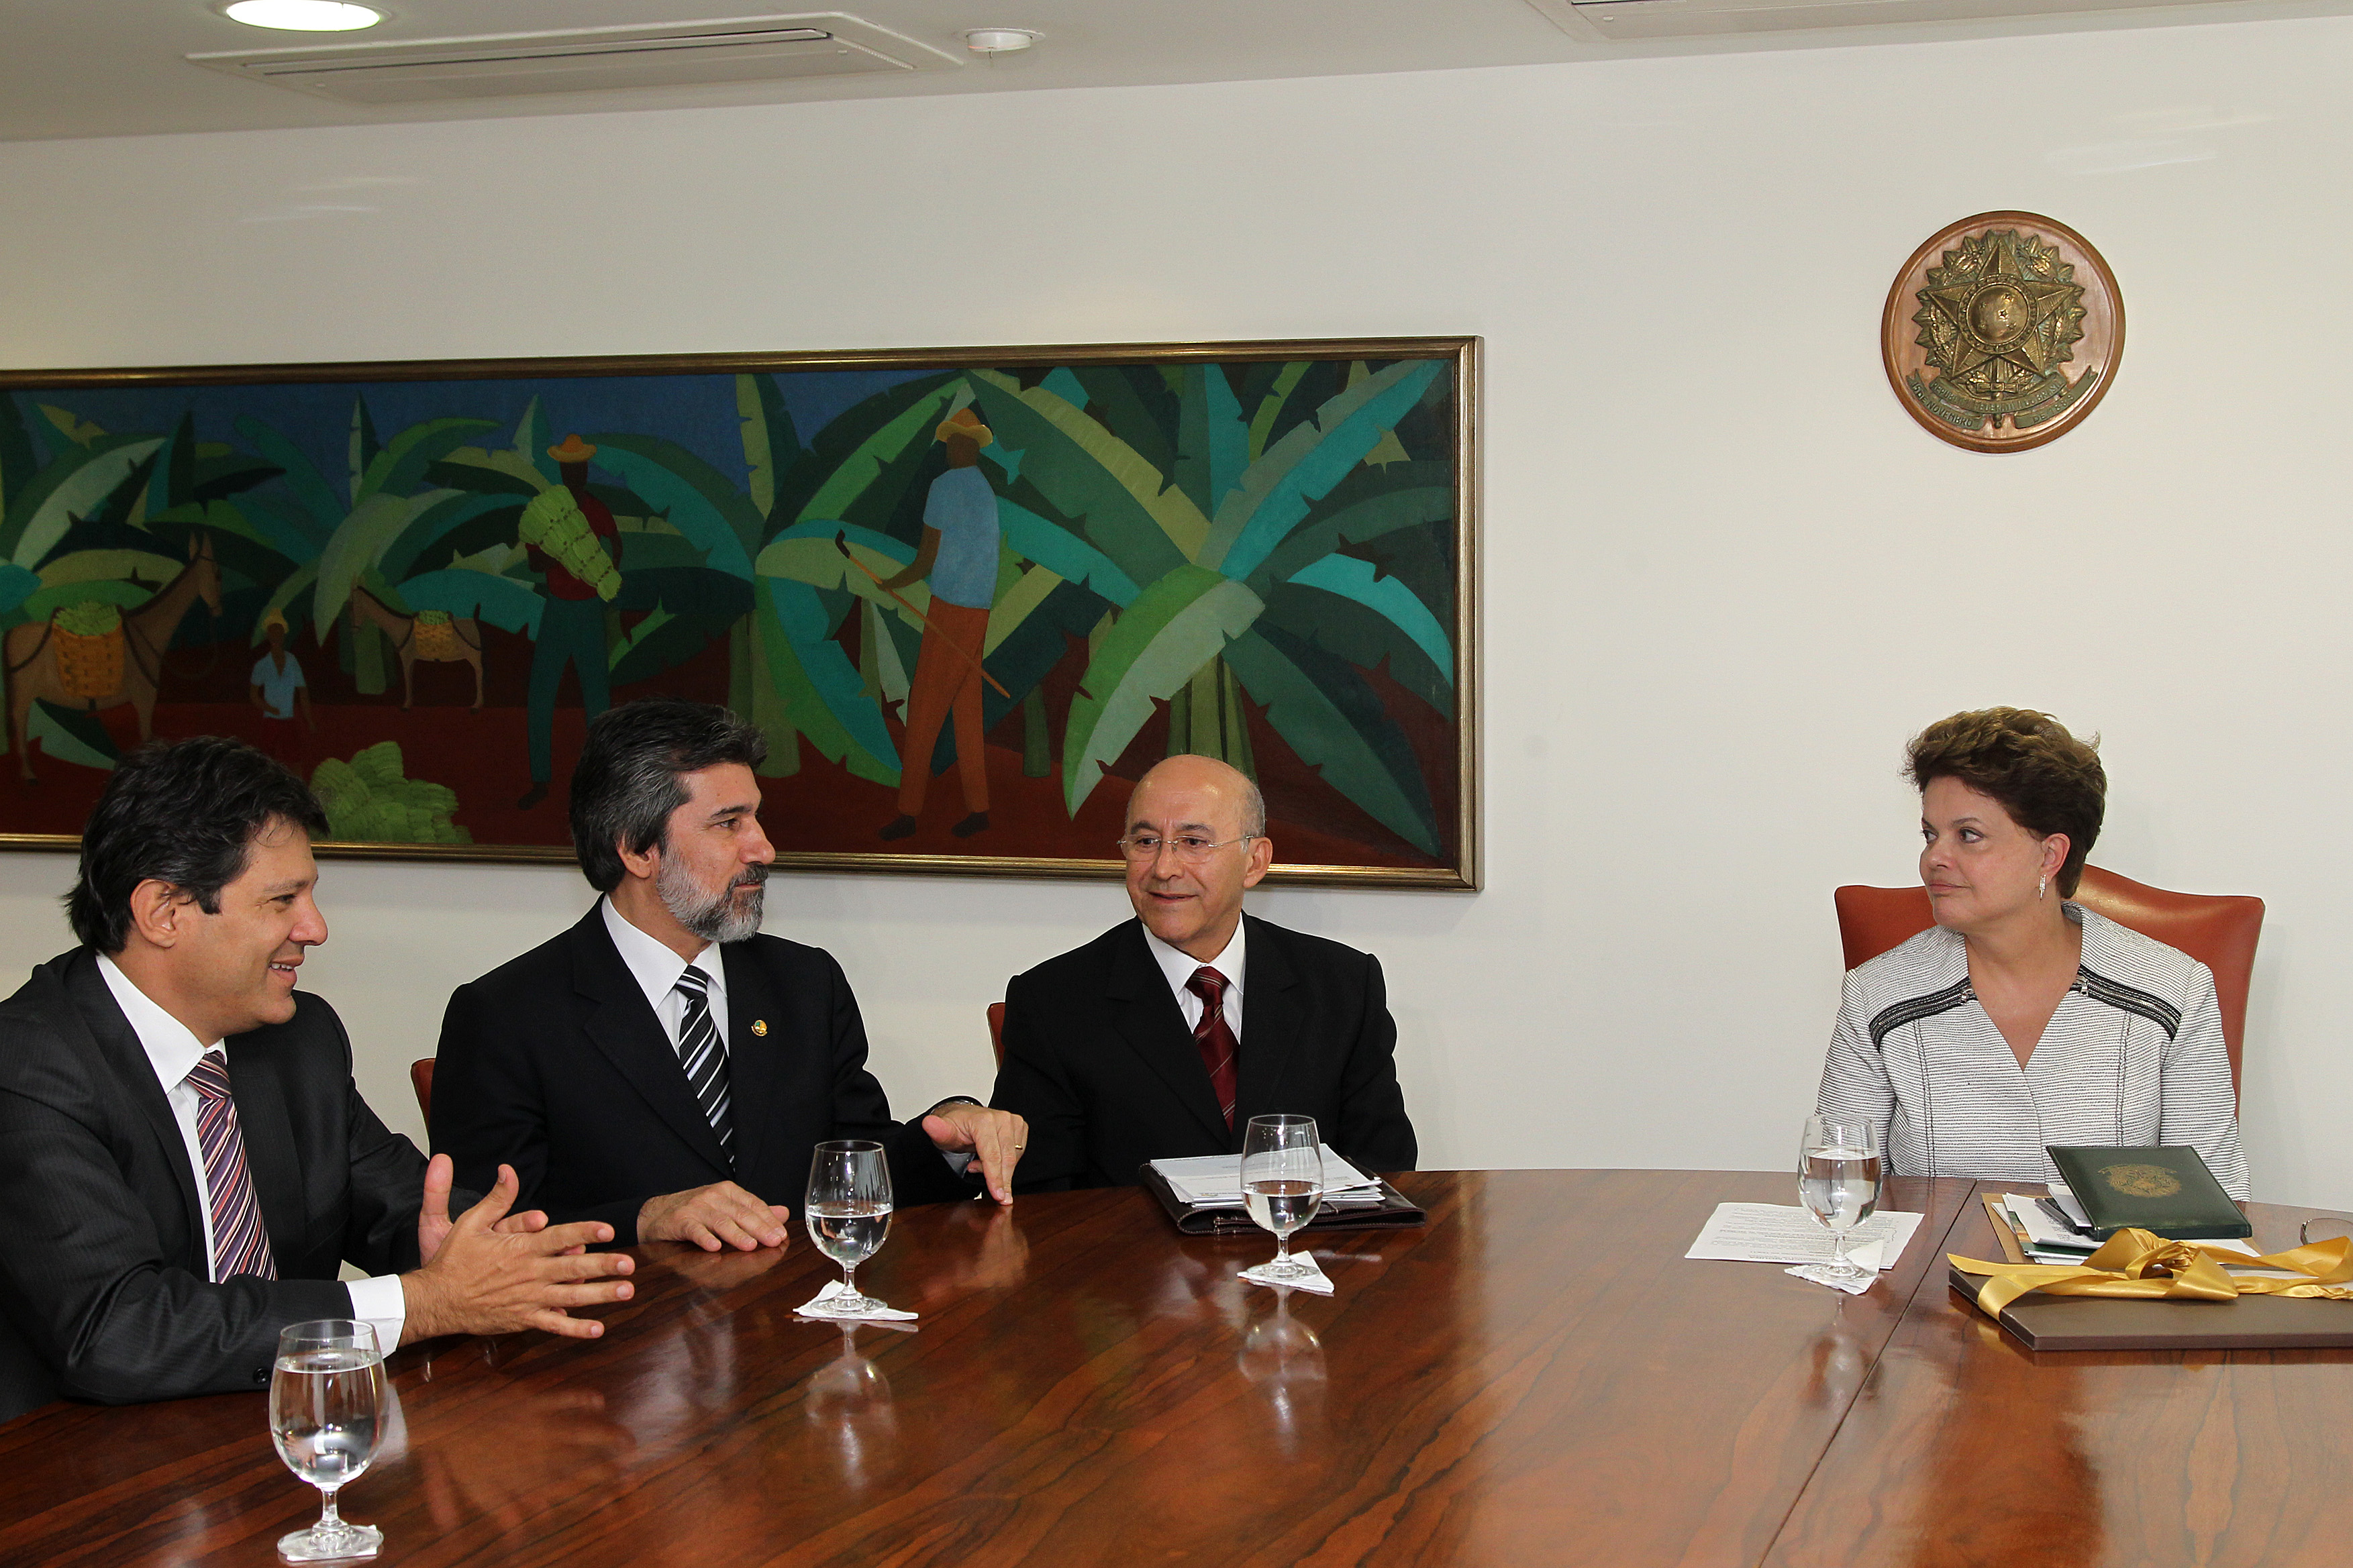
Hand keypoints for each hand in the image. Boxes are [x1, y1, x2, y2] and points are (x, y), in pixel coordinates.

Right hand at [400, 1164, 633, 1343]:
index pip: (559, 1237)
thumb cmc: (454, 1259)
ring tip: (626, 1292)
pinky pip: (553, 1325)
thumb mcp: (471, 1222)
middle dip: (603, 1266)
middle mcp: (528, 1274)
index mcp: (520, 1248)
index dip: (585, 1231)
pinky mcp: (522, 1319)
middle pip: (573, 1268)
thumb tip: (508, 1170)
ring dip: (600, 1295)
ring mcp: (527, 1299)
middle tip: (629, 1265)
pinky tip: (597, 1329)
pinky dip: (575, 1328)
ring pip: (570, 1297)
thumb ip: (497, 1198)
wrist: (435, 1300)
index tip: (609, 1230)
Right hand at [638, 1181, 792, 1251]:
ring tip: (750, 1245)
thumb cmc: (696, 1212)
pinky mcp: (680, 1221)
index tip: (782, 1234)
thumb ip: (754, 1211)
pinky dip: (705, 1238)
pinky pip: (695, 1230)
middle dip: (759, 1228)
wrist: (657, 1213)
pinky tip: (714, 1247)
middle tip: (774, 1241)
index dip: (769, 1220)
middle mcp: (714, 1196)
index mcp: (728, 1191)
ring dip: (736, 1234)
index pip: (753, 1204)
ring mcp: (696, 1207)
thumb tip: (783, 1214)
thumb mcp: (726, 1207)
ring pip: (721, 1221)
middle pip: (741, 1213)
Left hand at [923, 1103, 1027, 1204]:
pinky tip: (991, 1161)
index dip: (995, 1178)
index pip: (992, 1155)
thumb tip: (929, 1124)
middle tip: (1000, 1198)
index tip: (998, 1195)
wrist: (964, 1118)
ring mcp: (1013, 1122)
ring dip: (1000, 1170)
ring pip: (1014, 1158)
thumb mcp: (943, 1132)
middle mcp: (1002, 1118)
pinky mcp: (1020, 1128)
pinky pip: (1019, 1153)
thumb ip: (938, 1131)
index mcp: (984, 1120)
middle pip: (1007, 1159)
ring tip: (978, 1166)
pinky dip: (1006, 1163)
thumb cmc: (955, 1127)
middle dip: (1003, 1181)